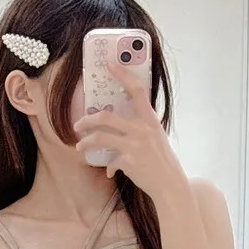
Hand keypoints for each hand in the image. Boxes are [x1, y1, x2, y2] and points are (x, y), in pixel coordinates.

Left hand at [72, 61, 186, 200]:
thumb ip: (142, 126)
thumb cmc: (162, 160)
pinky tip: (109, 171)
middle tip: (78, 125)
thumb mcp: (156, 136)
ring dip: (86, 142)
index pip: (137, 90)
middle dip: (87, 120)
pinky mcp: (128, 161)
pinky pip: (110, 161)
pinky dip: (108, 167)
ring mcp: (134, 145)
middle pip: (106, 117)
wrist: (170, 184)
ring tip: (80, 146)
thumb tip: (121, 122)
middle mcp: (142, 129)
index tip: (110, 64)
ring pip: (100, 138)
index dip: (123, 74)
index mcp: (150, 119)